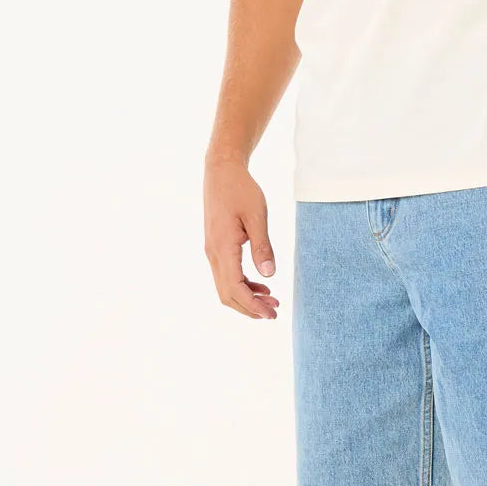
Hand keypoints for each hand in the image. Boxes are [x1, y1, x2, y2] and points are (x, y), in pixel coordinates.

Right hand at [203, 155, 279, 320]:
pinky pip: (226, 274)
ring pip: (225, 286)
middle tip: (274, 313)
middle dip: (250, 308)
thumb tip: (269, 275)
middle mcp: (213, 254)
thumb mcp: (257, 215)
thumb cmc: (241, 189)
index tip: (271, 314)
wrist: (221, 171)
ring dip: (247, 298)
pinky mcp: (216, 246)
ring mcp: (212, 251)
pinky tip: (260, 284)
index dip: (253, 306)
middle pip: (227, 295)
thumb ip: (262, 246)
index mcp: (222, 248)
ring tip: (271, 301)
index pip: (235, 289)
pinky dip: (242, 284)